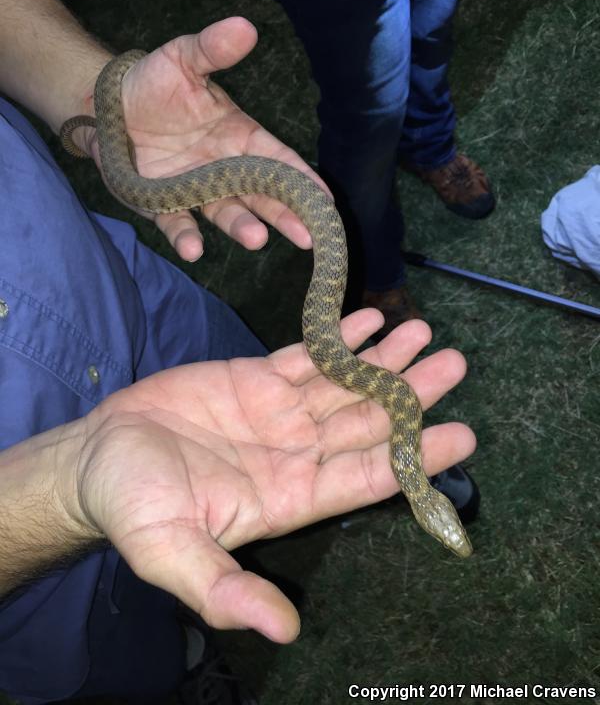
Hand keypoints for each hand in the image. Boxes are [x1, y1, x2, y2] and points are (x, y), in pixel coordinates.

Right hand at [70, 312, 474, 642]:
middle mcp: (297, 453)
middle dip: (412, 394)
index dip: (414, 457)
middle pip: (368, 422)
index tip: (460, 435)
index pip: (366, 477)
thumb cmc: (133, 506)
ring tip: (423, 332)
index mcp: (290, 497)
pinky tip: (368, 322)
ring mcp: (280, 413)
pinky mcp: (257, 379)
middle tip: (454, 364)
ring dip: (385, 360)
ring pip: (346, 384)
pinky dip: (339, 339)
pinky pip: (307, 356)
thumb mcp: (171, 553)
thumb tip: (285, 631)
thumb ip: (224, 590)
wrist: (97, 457)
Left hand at [83, 17, 325, 260]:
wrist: (107, 106)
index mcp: (241, 138)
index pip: (279, 161)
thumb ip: (212, 49)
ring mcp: (197, 191)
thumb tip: (245, 26)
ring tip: (256, 239)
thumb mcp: (182, 59)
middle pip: (263, 196)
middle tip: (308, 236)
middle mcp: (225, 170)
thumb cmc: (153, 82)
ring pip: (227, 214)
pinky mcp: (165, 205)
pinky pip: (178, 224)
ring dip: (242, 226)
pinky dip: (185, 238)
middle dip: (286, 216)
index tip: (326, 201)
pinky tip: (193, 249)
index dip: (303, 180)